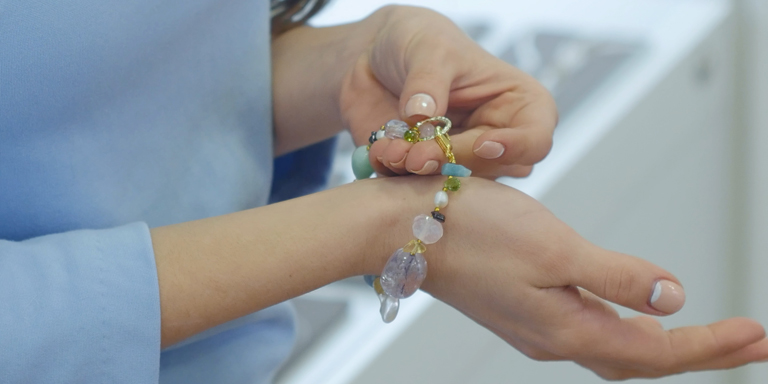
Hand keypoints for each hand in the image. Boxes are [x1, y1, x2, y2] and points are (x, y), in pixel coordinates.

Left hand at [340, 6, 557, 178]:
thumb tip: (422, 116)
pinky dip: (395, 173)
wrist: (374, 55)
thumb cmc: (420, 40)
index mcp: (519, 105)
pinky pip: (414, 186)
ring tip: (391, 150)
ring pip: (452, 182)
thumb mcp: (430, 47)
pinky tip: (380, 152)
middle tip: (417, 156)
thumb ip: (428, 81)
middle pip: (490, 170)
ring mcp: (460, 159)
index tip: (482, 144)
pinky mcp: (425, 171)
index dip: (515, 148)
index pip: (535, 139)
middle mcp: (496, 139)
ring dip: (420, 172)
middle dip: (452, 163)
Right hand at [367, 176, 767, 378]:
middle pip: (640, 361)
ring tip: (710, 336)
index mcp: (564, 328)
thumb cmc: (470, 229)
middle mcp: (552, 337)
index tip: (757, 338)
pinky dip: (627, 330)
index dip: (710, 347)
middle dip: (701, 354)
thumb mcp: (553, 247)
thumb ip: (616, 276)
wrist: (403, 227)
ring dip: (667, 345)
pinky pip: (590, 331)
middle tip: (752, 343)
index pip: (654, 352)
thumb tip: (671, 298)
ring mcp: (535, 326)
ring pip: (616, 350)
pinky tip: (635, 316)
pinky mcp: (522, 308)